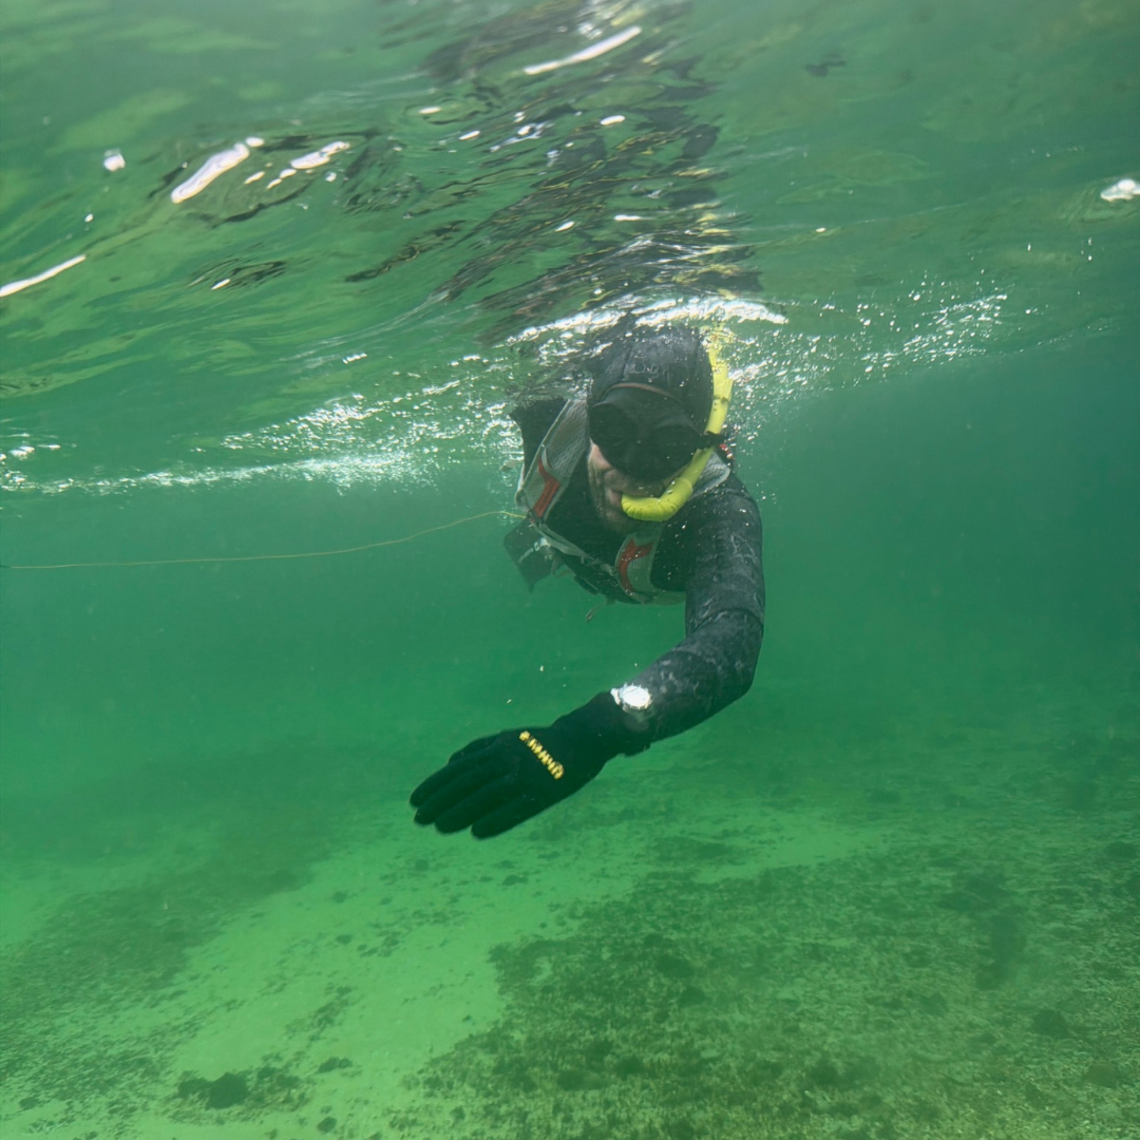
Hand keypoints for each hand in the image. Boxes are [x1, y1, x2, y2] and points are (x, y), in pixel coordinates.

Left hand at [410, 693, 643, 837]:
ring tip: (440, 827)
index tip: (414, 801)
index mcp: (496, 747)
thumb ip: (480, 748)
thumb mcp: (508, 737)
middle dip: (440, 801)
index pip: (458, 769)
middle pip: (466, 783)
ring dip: (460, 812)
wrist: (582, 739)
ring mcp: (523, 775)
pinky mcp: (541, 791)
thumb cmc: (542, 741)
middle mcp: (505, 759)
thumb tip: (451, 761)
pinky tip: (477, 832)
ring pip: (484, 796)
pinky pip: (515, 808)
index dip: (434, 785)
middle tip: (419, 819)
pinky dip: (495, 820)